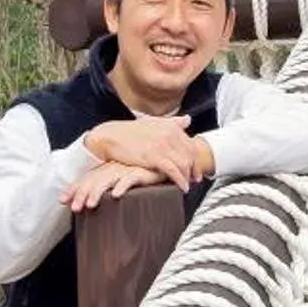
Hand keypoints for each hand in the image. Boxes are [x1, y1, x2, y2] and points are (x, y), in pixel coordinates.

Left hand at [66, 159, 158, 214]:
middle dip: (81, 194)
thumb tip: (90, 203)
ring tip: (90, 205)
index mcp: (107, 169)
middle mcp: (113, 167)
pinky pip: (130, 178)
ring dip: (97, 192)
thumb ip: (107, 187)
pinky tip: (116, 195)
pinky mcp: (142, 171)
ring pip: (108, 180)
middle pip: (93, 180)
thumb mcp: (122, 180)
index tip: (62, 200)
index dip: (73, 189)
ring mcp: (127, 169)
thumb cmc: (143, 174)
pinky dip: (122, 186)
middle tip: (74, 208)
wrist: (165, 162)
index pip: (86, 178)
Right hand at [82, 115, 204, 185]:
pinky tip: (182, 187)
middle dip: (195, 169)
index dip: (196, 159)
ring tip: (187, 185)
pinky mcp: (153, 156)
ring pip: (184, 163)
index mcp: (171, 126)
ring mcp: (162, 144)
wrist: (110, 136)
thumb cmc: (130, 132)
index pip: (191, 145)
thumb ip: (172, 122)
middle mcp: (170, 134)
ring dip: (188, 176)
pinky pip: (173, 170)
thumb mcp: (154, 123)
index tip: (197, 170)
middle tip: (195, 180)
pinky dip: (180, 180)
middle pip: (190, 155)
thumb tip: (188, 119)